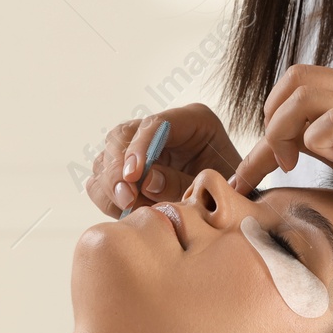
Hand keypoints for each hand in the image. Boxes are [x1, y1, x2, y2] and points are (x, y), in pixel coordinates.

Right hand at [86, 103, 241, 216]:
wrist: (230, 211)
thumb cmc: (229, 195)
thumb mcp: (214, 188)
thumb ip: (181, 183)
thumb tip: (146, 181)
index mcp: (193, 121)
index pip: (156, 124)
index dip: (138, 148)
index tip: (133, 176)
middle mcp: (163, 130)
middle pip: (122, 135)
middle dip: (117, 168)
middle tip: (126, 198)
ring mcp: (142, 149)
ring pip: (107, 157)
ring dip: (109, 185)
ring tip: (128, 207)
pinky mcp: (129, 171)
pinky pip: (102, 179)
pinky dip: (107, 196)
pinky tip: (124, 209)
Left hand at [228, 64, 332, 256]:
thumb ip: (327, 141)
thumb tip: (284, 144)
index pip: (300, 81)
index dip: (271, 113)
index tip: (261, 157)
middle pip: (295, 77)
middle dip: (270, 116)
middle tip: (275, 157)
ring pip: (303, 94)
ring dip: (280, 130)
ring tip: (288, 164)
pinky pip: (329, 122)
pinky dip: (309, 141)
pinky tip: (313, 165)